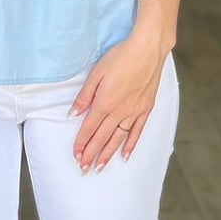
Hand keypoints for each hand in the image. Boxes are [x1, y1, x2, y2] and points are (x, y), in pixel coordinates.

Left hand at [69, 30, 169, 171]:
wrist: (148, 50)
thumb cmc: (120, 57)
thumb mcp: (96, 73)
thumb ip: (84, 96)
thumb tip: (72, 114)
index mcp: (104, 103)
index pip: (89, 129)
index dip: (81, 144)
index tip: (75, 156)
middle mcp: (119, 112)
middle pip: (102, 138)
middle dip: (91, 155)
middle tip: (83, 169)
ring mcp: (133, 112)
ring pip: (118, 139)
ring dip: (108, 154)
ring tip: (100, 167)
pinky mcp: (145, 109)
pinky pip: (137, 132)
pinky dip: (130, 145)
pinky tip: (125, 156)